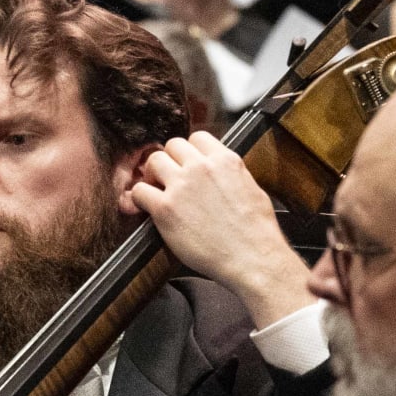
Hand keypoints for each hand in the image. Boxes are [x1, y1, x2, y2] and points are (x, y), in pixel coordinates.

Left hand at [130, 136, 310, 328]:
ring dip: (153, 174)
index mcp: (225, 160)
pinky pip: (139, 191)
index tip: (187, 163)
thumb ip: (230, 173)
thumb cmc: (256, 231)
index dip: (190, 151)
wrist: (252, 258)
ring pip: (153, 161)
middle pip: (172, 146)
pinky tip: (146, 207)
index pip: (197, 137)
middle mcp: (201, 168)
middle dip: (171, 160)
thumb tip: (219, 172)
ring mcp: (181, 186)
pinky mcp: (165, 209)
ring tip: (157, 189)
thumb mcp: (251, 188)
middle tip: (170, 177)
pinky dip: (139, 198)